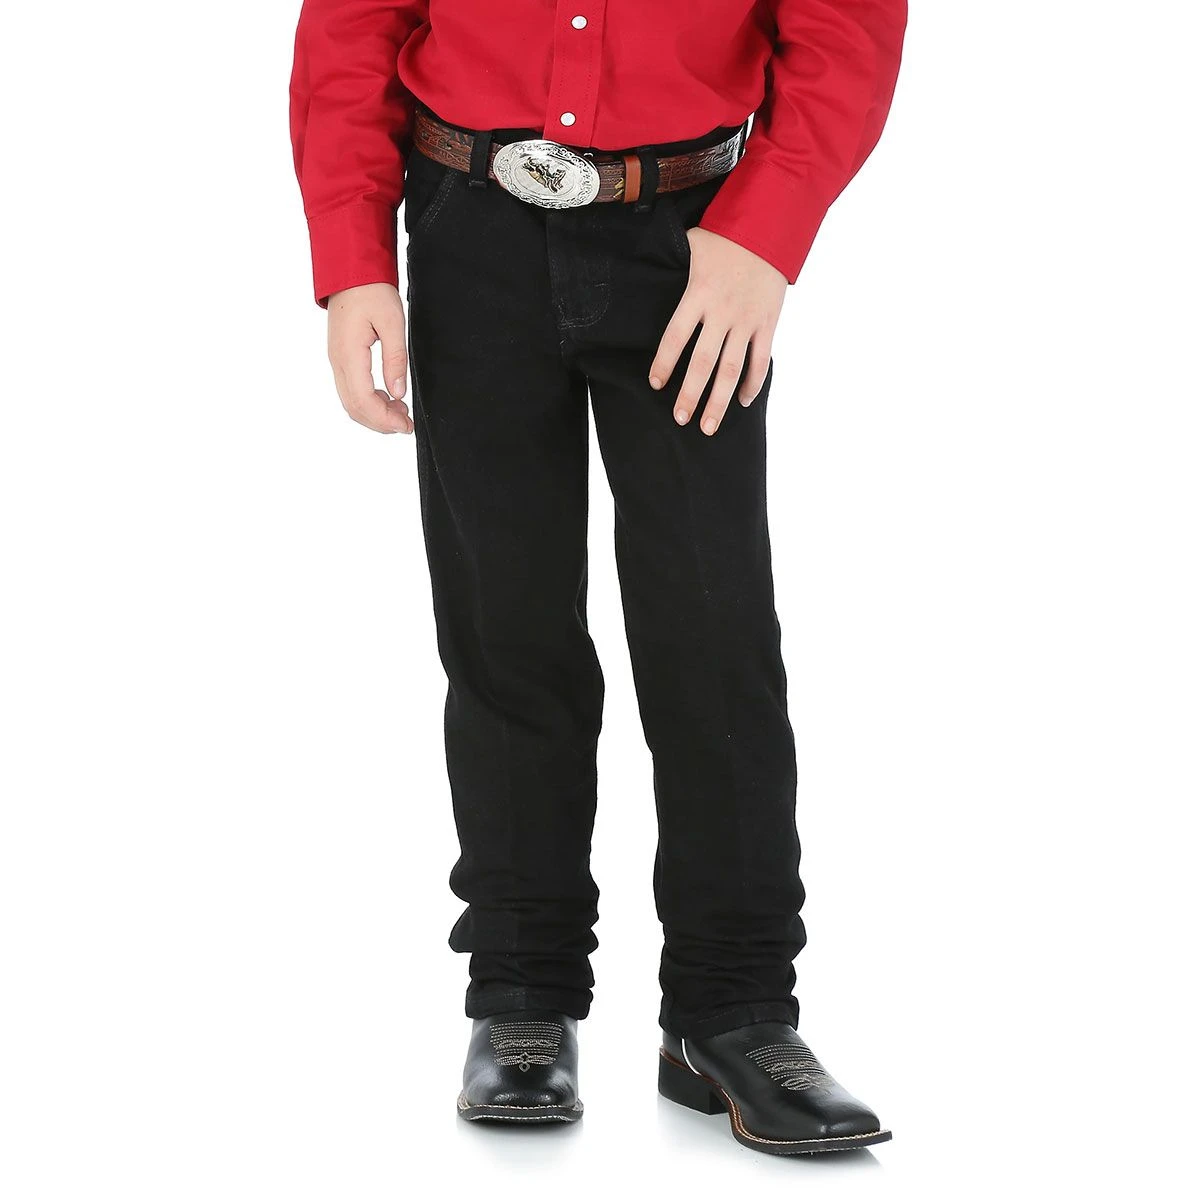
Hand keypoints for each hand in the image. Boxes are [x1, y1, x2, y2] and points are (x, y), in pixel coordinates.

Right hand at [326, 283, 412, 433]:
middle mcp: (337, 362)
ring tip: (401, 413)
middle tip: (406, 425)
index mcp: (349, 355)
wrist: (350, 272)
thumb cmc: (371, 291)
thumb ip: (395, 359)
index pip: (363, 401)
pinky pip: (351, 390)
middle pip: (354, 407)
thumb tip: (399, 393)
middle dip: (380, 423)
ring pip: (351, 402)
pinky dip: (369, 402)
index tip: (406, 426)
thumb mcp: (393, 322)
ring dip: (375, 414)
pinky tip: (389, 398)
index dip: (385, 419)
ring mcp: (336, 361)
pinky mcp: (340, 359)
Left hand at [648, 228, 786, 435]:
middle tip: (681, 419)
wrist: (770, 226)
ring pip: (731, 369)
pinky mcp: (767, 323)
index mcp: (697, 294)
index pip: (675, 337)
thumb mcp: (690, 244)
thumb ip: (670, 262)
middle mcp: (721, 312)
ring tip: (709, 426)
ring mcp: (746, 320)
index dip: (664, 363)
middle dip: (691, 395)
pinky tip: (742, 402)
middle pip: (703, 363)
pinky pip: (761, 360)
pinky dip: (753, 383)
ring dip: (720, 401)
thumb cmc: (725, 236)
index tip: (656, 384)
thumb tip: (641, 262)